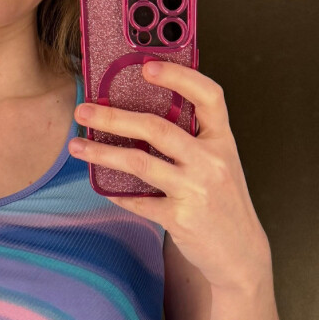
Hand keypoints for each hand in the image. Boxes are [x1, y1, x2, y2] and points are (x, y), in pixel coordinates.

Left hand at [70, 62, 270, 291]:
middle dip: (114, 116)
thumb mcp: (221, 164)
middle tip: (84, 109)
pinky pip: (138, 202)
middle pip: (157, 127)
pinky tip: (102, 188)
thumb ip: (195, 141)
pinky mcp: (180, 218)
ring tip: (77, 145)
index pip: (208, 96)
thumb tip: (145, 116)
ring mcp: (196, 190)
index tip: (147, 66)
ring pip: (139, 163)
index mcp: (223, 140)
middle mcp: (211, 161)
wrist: (241, 253)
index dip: (179, 77)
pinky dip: (117, 194)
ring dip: (102, 153)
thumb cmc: (224, 203)